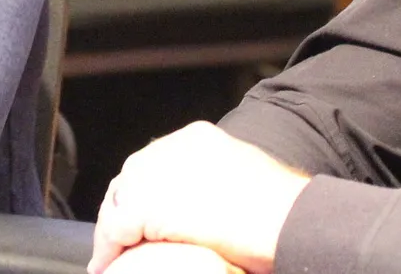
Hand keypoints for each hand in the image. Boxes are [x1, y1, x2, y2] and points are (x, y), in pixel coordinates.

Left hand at [89, 122, 309, 273]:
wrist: (291, 221)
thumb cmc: (282, 210)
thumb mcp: (242, 179)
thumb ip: (214, 183)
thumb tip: (204, 207)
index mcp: (195, 139)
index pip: (153, 165)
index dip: (143, 194)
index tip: (139, 218)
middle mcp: (170, 148)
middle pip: (130, 180)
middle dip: (124, 211)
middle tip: (121, 240)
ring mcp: (156, 173)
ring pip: (119, 204)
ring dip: (116, 232)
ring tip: (113, 256)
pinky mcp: (147, 204)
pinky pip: (117, 230)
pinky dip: (110, 250)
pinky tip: (110, 264)